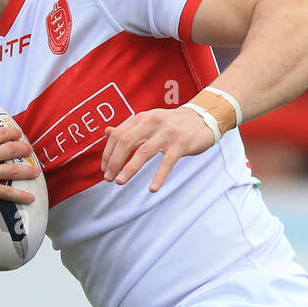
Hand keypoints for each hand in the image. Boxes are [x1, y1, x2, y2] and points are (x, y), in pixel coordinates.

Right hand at [0, 106, 39, 205]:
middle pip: (13, 150)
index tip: (18, 134)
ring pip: (14, 171)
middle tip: (30, 151)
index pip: (3, 133)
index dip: (13, 132)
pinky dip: (20, 196)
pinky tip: (30, 199)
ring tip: (36, 172)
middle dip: (24, 149)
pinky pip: (7, 193)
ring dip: (28, 171)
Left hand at [100, 106, 217, 192]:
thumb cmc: (173, 123)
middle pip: (126, 142)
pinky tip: (152, 188)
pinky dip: (159, 176)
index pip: (118, 134)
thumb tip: (107, 132)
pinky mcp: (181, 144)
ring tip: (120, 181)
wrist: (203, 117)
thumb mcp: (149, 120)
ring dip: (130, 169)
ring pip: (144, 152)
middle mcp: (152, 123)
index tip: (104, 168)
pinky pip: (167, 162)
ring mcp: (167, 133)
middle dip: (114, 161)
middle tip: (108, 177)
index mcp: (142, 118)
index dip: (108, 152)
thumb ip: (129, 127)